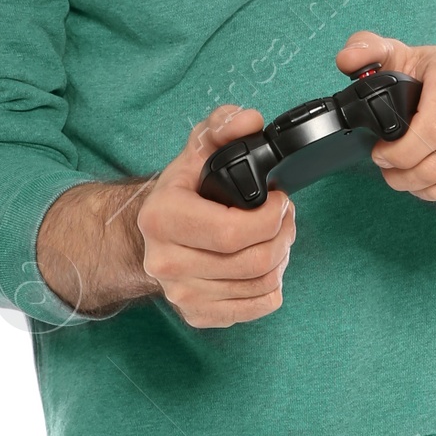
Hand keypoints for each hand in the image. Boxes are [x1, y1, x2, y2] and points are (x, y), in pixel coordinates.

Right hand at [136, 106, 296, 327]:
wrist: (150, 233)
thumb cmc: (182, 191)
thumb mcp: (199, 149)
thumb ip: (224, 126)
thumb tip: (250, 121)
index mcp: (162, 218)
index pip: (231, 232)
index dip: (270, 218)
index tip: (279, 201)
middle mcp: (165, 262)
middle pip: (251, 262)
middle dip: (283, 236)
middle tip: (285, 218)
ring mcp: (180, 293)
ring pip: (259, 286)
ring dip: (281, 259)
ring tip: (275, 237)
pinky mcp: (197, 314)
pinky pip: (256, 308)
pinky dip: (272, 286)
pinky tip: (264, 264)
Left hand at [335, 31, 435, 213]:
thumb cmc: (434, 78)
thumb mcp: (398, 55)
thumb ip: (366, 50)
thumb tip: (348, 59)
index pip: (432, 129)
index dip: (399, 152)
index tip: (381, 154)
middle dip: (406, 176)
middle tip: (390, 173)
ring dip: (424, 190)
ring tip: (409, 179)